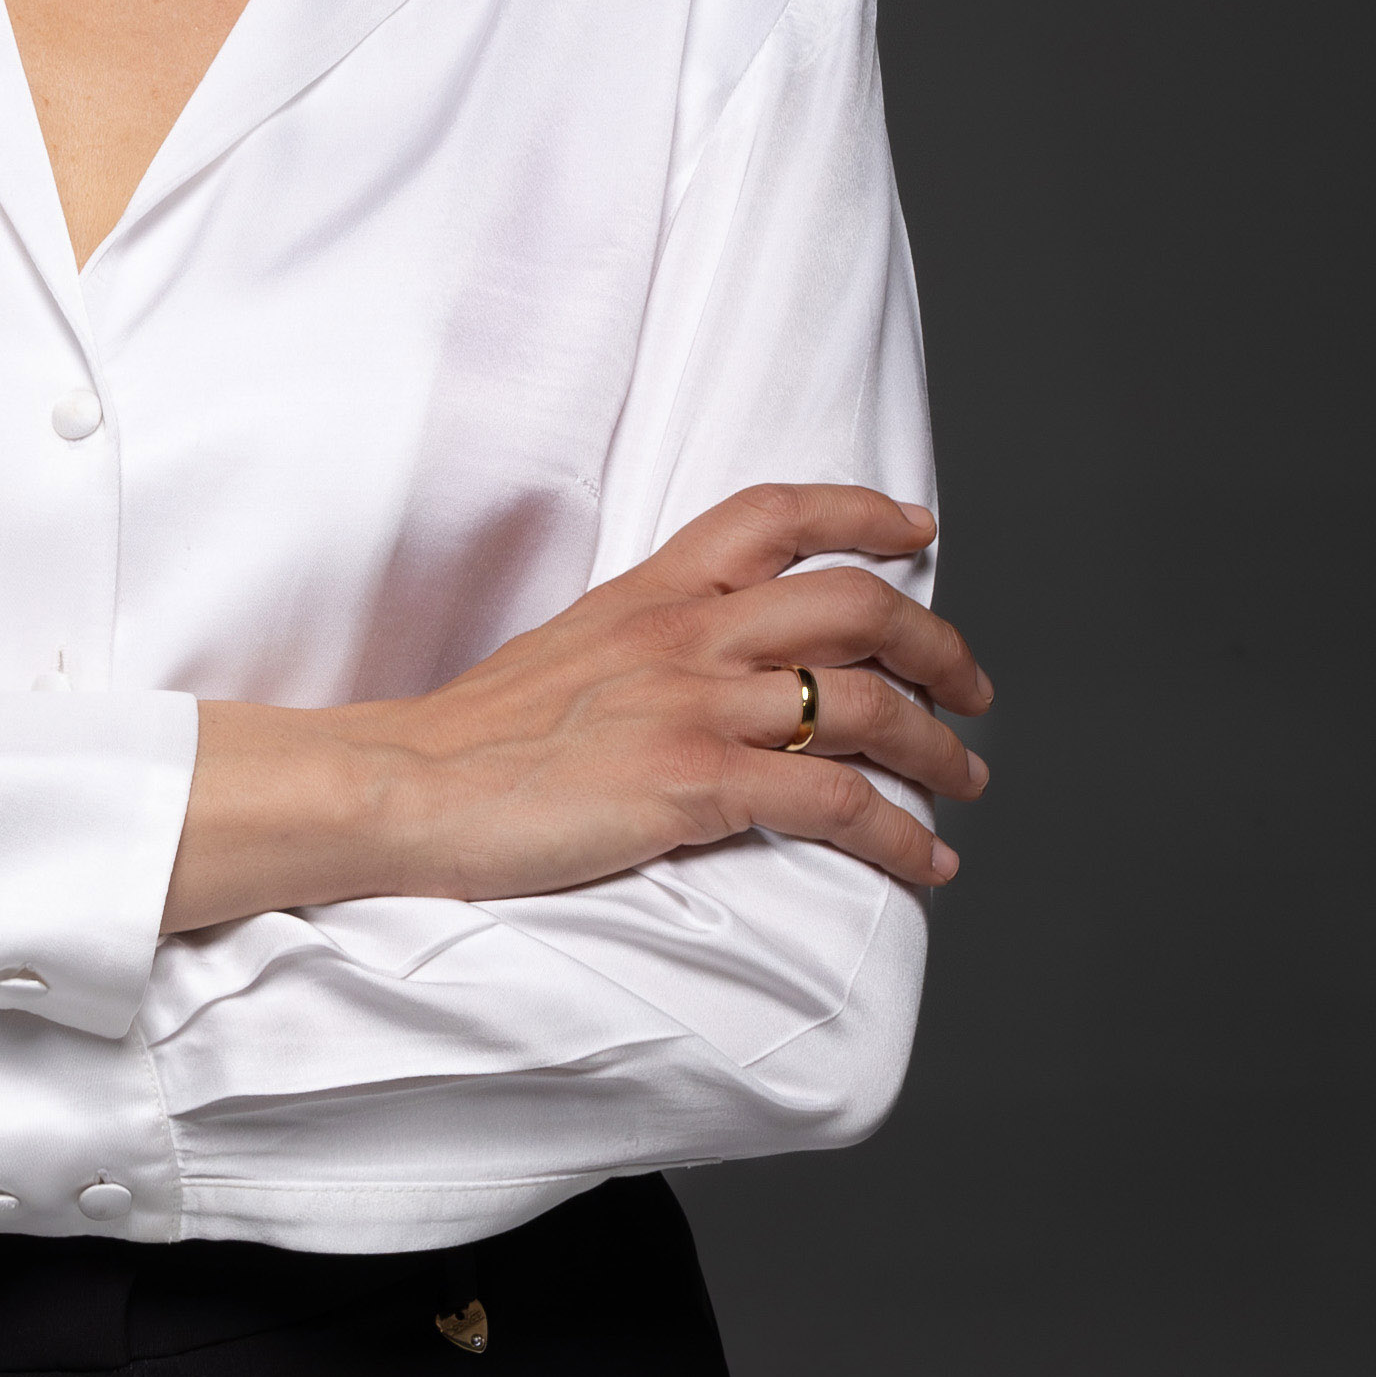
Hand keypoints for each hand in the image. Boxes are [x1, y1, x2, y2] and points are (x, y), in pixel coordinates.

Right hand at [167, 486, 988, 936]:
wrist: (401, 788)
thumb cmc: (469, 743)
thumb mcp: (565, 654)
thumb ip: (642, 644)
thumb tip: (704, 671)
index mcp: (650, 591)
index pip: (776, 513)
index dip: (863, 511)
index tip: (919, 531)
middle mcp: (686, 634)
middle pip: (857, 604)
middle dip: (940, 645)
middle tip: (973, 688)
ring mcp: (694, 707)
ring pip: (868, 704)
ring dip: (941, 749)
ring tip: (966, 782)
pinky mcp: (694, 786)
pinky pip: (839, 804)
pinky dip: (903, 838)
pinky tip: (929, 865)